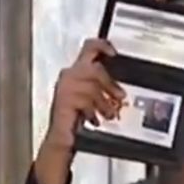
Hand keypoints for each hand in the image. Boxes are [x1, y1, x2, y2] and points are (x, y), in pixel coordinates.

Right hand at [33, 38, 124, 183]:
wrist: (62, 137)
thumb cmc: (76, 117)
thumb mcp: (93, 99)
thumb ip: (103, 89)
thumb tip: (120, 93)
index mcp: (76, 71)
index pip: (88, 48)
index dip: (102, 46)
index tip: (114, 53)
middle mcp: (69, 75)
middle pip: (95, 69)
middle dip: (110, 85)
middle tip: (119, 98)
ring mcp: (65, 87)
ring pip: (92, 87)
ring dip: (104, 103)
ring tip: (107, 114)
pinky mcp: (64, 100)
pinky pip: (86, 100)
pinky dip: (93, 112)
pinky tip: (93, 119)